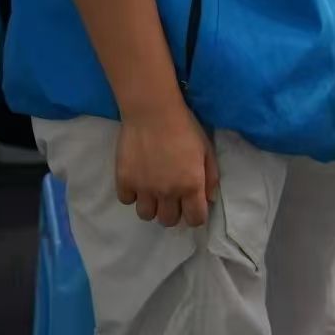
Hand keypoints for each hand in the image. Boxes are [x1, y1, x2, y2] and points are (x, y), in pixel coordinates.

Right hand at [115, 100, 218, 227]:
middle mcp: (167, 192)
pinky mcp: (124, 181)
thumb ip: (210, 177)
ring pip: (146, 216)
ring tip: (154, 191)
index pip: (195, 219)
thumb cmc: (185, 128)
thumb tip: (208, 200)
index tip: (193, 207)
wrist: (153, 112)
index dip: (196, 216)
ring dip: (152, 206)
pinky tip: (139, 180)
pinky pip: (127, 200)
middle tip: (173, 197)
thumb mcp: (207, 150)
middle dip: (173, 212)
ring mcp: (143, 189)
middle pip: (168, 221)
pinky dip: (133, 194)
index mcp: (191, 186)